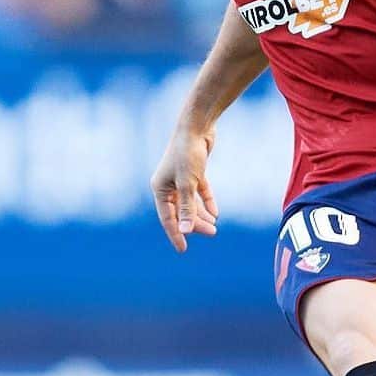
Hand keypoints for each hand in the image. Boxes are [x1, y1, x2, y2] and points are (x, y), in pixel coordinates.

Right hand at [150, 125, 218, 252]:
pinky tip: (215, 212)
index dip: (175, 234)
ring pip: (190, 202)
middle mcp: (167, 184)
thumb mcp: (188, 184)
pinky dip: (206, 201)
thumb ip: (186, 208)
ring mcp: (180, 178)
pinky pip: (199, 192)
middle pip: (180, 211)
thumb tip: (184, 231)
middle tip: (212, 233)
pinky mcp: (193, 171)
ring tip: (214, 226)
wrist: (197, 126)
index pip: (167, 218)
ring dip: (201, 214)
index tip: (183, 249)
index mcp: (159, 189)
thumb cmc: (188, 153)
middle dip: (195, 223)